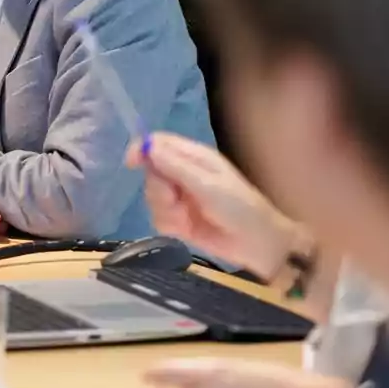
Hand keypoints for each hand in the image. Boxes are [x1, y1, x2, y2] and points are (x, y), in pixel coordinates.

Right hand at [127, 132, 300, 276]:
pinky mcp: (178, 220)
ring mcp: (180, 197)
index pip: (159, 143)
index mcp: (193, 157)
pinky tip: (186, 230)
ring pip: (152, 197)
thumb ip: (177, 167)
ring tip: (186, 218)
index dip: (142, 150)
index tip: (131, 163)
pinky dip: (169, 225)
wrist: (257, 244)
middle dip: (159, 190)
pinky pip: (158, 218)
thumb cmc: (239, 208)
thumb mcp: (208, 185)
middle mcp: (183, 174)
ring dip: (166, 210)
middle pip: (151, 172)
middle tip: (177, 201)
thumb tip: (147, 147)